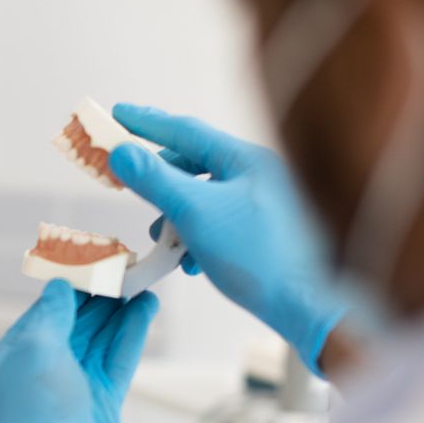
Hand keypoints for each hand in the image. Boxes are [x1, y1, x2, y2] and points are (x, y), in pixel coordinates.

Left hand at [0, 279, 159, 422]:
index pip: (49, 307)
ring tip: (142, 278)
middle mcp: (46, 365)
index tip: (97, 259)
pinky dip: (132, 331)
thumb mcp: (35, 351)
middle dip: (102, 291)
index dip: (75, 281)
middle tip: (127, 264)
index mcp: (19, 352)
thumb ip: (51, 314)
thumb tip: (59, 285)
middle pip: (79, 318)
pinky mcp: (103, 398)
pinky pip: (119, 355)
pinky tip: (145, 308)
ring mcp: (77, 382)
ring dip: (122, 307)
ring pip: (103, 334)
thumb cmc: (34, 416)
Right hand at [109, 104, 346, 374]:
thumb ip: (155, 180)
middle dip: (158, 179)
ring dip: (176, 216)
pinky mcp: (264, 235)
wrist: (306, 307)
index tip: (117, 115)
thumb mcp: (195, 213)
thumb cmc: (259, 257)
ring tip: (161, 237)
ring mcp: (263, 205)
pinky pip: (219, 224)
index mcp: (246, 160)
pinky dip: (196, 237)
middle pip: (195, 164)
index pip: (186, 131)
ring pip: (204, 198)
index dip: (146, 124)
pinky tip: (188, 260)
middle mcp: (258, 176)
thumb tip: (121, 152)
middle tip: (128, 184)